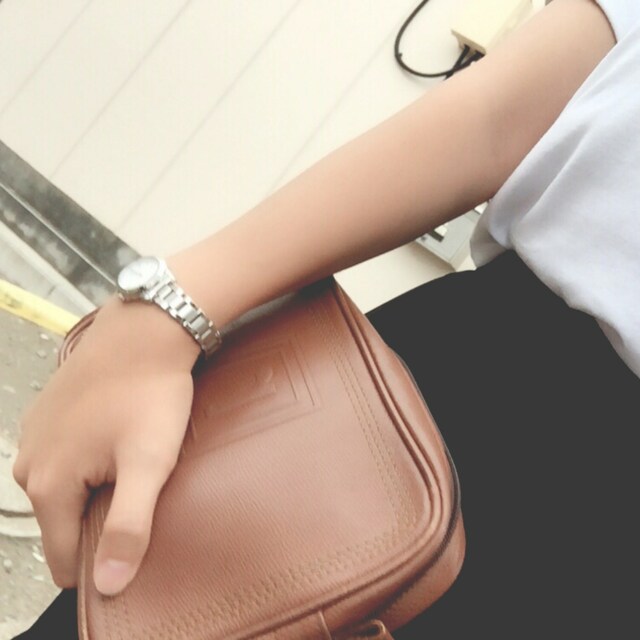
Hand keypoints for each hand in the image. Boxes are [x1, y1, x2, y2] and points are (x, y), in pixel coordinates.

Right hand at [12, 297, 199, 595]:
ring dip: (98, 486)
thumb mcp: (148, 463)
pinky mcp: (47, 415)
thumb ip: (128, 526)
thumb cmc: (149, 394)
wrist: (144, 331)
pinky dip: (89, 459)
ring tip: (133, 461)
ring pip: (66, 489)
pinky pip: (65, 457)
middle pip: (66, 521)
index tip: (133, 545)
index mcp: (49, 486)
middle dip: (102, 518)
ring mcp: (35, 436)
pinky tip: (117, 439)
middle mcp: (30, 464)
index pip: (64, 559)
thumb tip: (109, 584)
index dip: (101, 562)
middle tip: (143, 489)